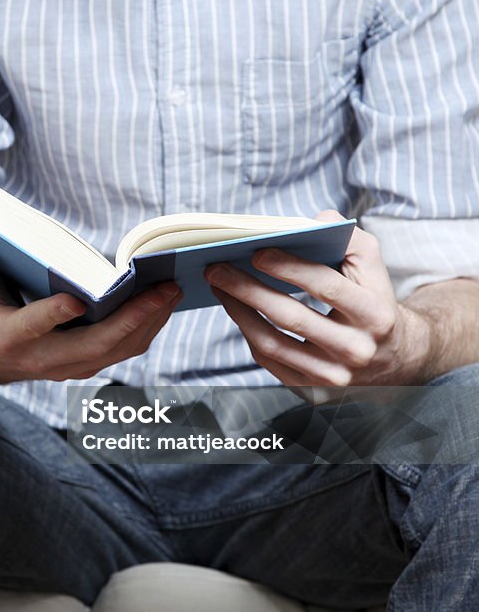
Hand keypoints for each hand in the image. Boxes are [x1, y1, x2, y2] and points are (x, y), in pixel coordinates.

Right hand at [0, 236, 181, 384]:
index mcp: (7, 338)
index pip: (32, 327)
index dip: (52, 315)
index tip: (75, 298)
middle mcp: (41, 359)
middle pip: (93, 346)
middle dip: (132, 319)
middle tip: (163, 290)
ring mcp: (67, 367)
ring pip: (116, 351)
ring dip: (148, 323)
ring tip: (172, 291)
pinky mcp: (85, 364)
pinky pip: (123, 350)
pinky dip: (146, 327)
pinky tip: (164, 303)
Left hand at [204, 211, 435, 392]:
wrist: (395, 359)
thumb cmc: (373, 302)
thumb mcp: (373, 269)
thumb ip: (349, 238)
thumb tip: (313, 221)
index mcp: (375, 315)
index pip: (327, 287)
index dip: (289, 268)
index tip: (256, 251)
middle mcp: (355, 350)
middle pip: (291, 317)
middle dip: (247, 289)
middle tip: (217, 268)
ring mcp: (332, 375)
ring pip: (272, 343)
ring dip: (238, 312)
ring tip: (218, 287)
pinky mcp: (311, 390)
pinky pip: (269, 360)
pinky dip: (248, 332)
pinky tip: (236, 310)